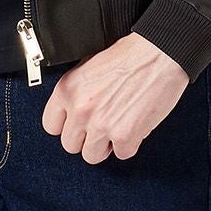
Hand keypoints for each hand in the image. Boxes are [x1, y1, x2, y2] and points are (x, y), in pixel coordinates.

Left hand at [41, 33, 189, 163]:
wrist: (159, 54)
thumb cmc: (130, 55)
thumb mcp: (90, 65)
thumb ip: (77, 91)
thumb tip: (73, 109)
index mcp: (67, 90)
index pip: (51, 125)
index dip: (67, 125)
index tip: (77, 124)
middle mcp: (80, 109)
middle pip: (70, 145)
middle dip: (87, 137)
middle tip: (102, 124)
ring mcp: (101, 125)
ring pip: (92, 156)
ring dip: (106, 145)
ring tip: (118, 125)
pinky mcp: (124, 137)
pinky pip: (121, 154)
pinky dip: (130, 144)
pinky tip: (135, 124)